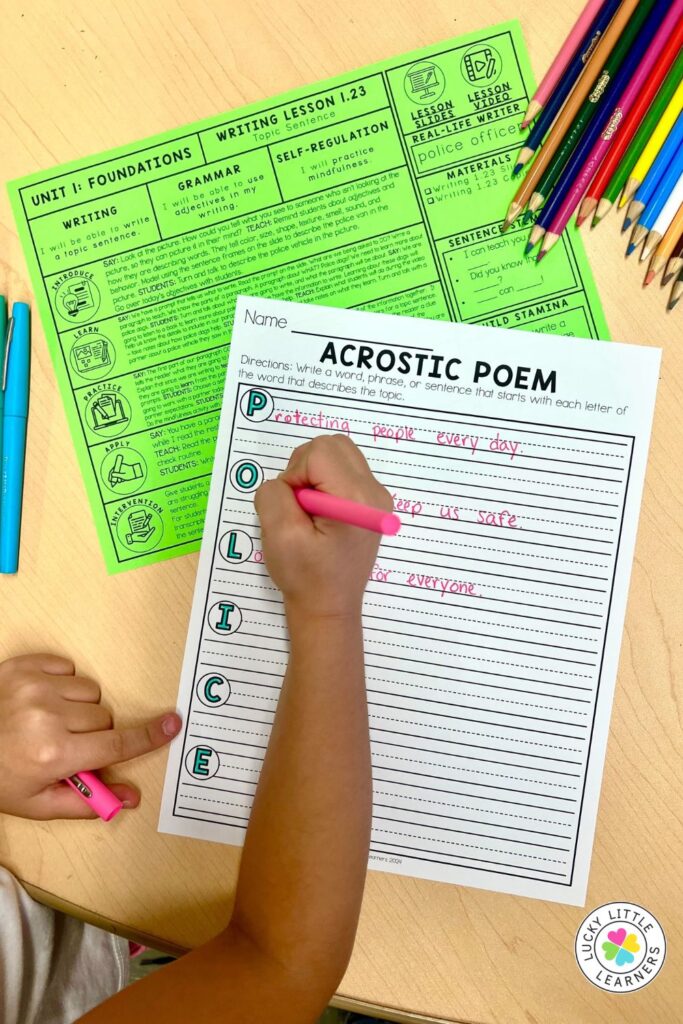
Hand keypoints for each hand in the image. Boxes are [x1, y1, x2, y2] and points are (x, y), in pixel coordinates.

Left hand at [0, 654, 180, 819]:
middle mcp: (47, 716)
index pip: (116, 745)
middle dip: (94, 734)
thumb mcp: (38, 803)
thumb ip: (88, 802)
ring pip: (90, 693)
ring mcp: (35, 685)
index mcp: (53, 754)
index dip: (148, 737)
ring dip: (79, 708)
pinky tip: (41, 701)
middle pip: (105, 719)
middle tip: (67, 746)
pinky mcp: (25, 665)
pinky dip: (62, 684)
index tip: (173, 725)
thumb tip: (132, 798)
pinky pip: (69, 668)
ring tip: (49, 722)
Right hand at [254, 435, 391, 617]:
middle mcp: (375, 492)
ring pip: (338, 453)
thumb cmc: (305, 576)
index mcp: (356, 499)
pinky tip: (321, 513)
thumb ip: (275, 494)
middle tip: (299, 506)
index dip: (294, 474)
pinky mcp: (372, 503)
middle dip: (305, 468)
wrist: (328, 607)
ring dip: (314, 473)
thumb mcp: (279, 534)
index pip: (318, 452)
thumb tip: (288, 482)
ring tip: (309, 510)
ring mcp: (377, 497)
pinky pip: (344, 470)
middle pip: (332, 445)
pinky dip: (325, 482)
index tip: (293, 508)